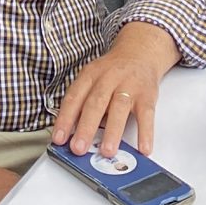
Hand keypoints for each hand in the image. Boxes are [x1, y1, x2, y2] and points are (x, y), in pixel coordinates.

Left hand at [52, 25, 171, 158]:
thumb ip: (84, 103)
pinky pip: (146, 115)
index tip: (58, 139)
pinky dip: (145, 133)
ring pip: (119, 108)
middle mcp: (108, 78)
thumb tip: (74, 135)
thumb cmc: (112, 73)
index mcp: (90, 75)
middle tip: (78, 148)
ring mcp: (129, 85)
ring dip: (112, 131)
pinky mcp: (147, 94)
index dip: (65, 118)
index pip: (74, 97)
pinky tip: (143, 149)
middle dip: (86, 127)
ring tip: (107, 152)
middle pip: (95, 103)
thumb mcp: (94, 79)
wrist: (139, 53)